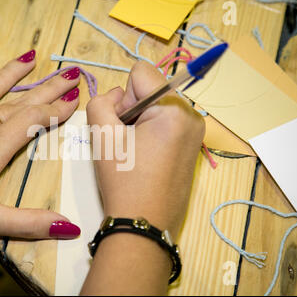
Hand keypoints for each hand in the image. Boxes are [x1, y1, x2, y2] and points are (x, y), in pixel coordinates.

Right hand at [87, 61, 204, 236]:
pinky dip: (151, 131)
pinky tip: (145, 155)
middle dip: (132, 109)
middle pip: (151, 88)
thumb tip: (115, 95)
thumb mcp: (101, 136)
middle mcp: (192, 115)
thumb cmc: (123, 180)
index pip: (140, 73)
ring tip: (134, 151)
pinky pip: (166, 121)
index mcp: (175, 109)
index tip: (122, 125)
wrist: (143, 223)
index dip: (123, 97)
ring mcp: (196, 131)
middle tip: (126, 142)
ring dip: (140, 120)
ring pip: (157, 104)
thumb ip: (100, 102)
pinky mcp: (192, 144)